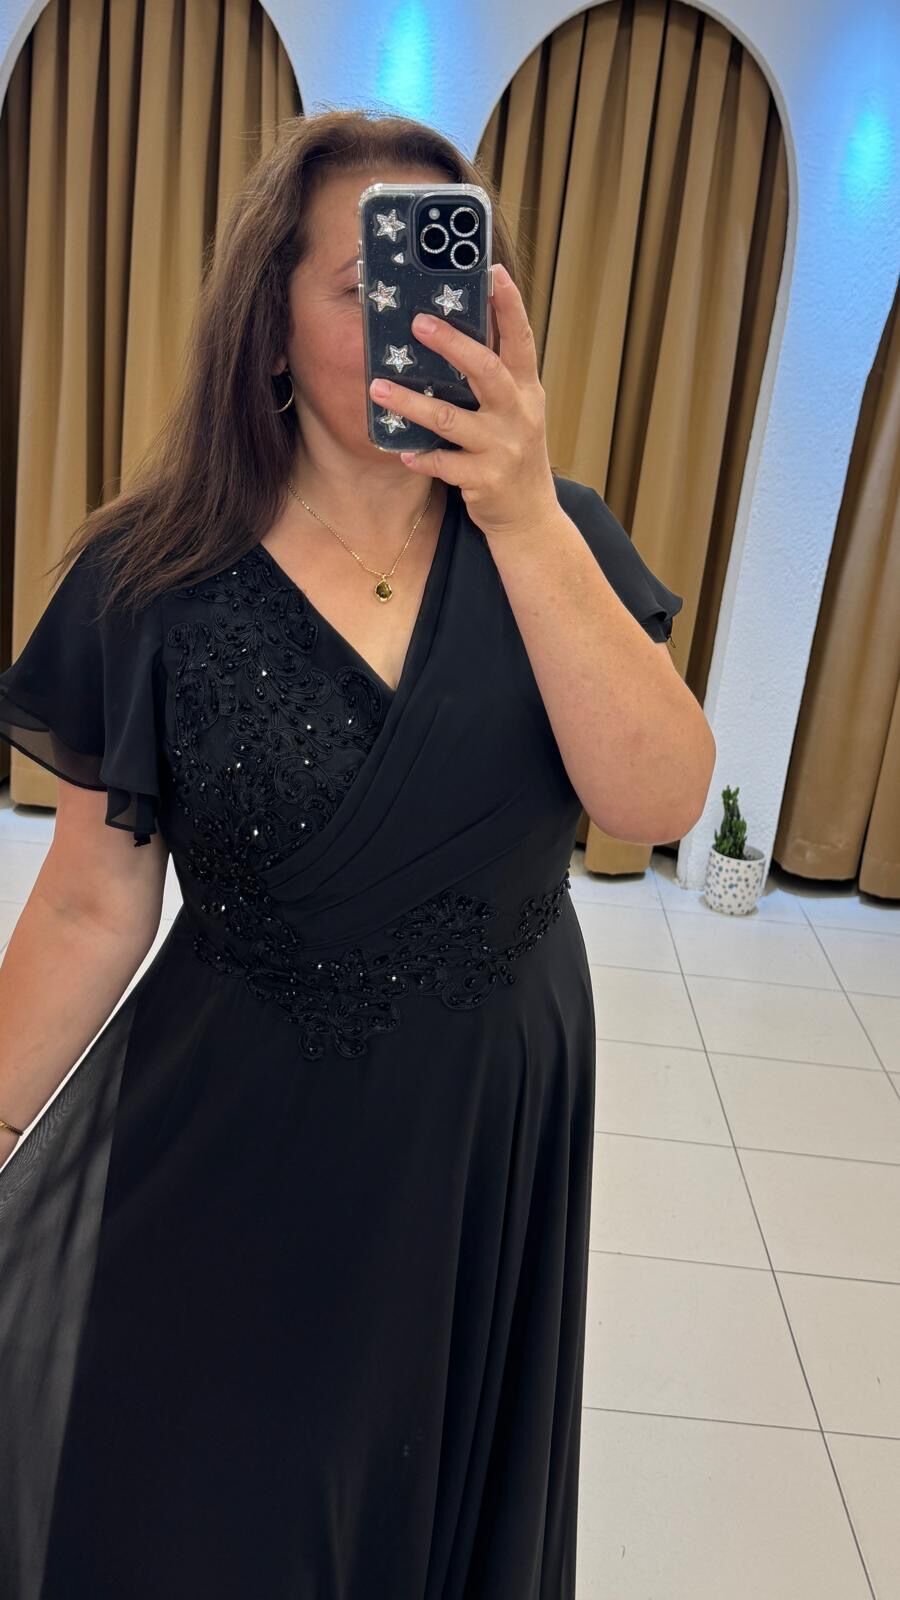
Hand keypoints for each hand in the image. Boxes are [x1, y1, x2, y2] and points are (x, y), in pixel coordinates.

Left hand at [367, 264, 558, 541]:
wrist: (530, 516)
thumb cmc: (513, 453)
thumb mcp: (515, 411)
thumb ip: (495, 378)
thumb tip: (453, 333)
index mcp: (526, 389)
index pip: (521, 339)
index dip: (510, 304)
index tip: (492, 271)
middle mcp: (518, 414)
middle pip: (486, 370)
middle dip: (452, 344)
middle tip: (417, 322)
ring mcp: (503, 448)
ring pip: (452, 420)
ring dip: (412, 403)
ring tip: (376, 387)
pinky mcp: (485, 480)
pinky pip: (445, 464)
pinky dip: (421, 456)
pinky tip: (400, 450)